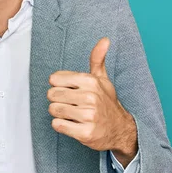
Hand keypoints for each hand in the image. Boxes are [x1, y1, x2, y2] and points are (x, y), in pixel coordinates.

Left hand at [47, 38, 137, 165]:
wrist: (120, 129)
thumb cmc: (106, 102)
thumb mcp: (102, 79)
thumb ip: (97, 58)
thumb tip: (105, 39)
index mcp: (90, 81)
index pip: (54, 79)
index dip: (58, 85)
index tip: (68, 90)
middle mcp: (90, 97)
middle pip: (52, 94)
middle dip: (57, 100)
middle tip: (70, 104)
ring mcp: (88, 115)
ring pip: (54, 110)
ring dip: (59, 113)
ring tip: (72, 114)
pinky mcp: (85, 133)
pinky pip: (58, 125)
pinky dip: (61, 125)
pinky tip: (73, 124)